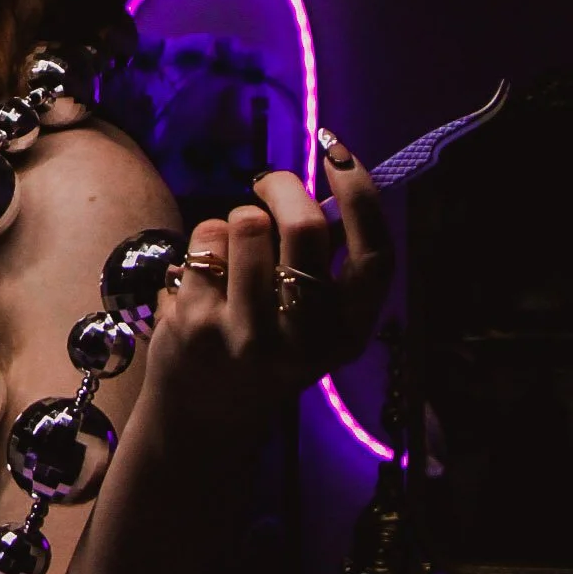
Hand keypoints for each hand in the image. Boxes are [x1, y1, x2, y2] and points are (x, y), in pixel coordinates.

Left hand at [143, 139, 392, 433]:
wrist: (203, 420)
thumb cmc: (264, 351)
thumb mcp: (311, 325)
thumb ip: (322, 266)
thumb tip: (326, 183)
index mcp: (346, 335)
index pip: (374, 256)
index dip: (361, 195)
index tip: (337, 154)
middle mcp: (304, 340)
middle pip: (304, 227)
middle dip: (282, 186)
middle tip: (268, 185)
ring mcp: (249, 334)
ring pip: (247, 223)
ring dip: (236, 221)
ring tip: (231, 254)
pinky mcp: (198, 323)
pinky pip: (206, 239)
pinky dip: (204, 241)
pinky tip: (202, 275)